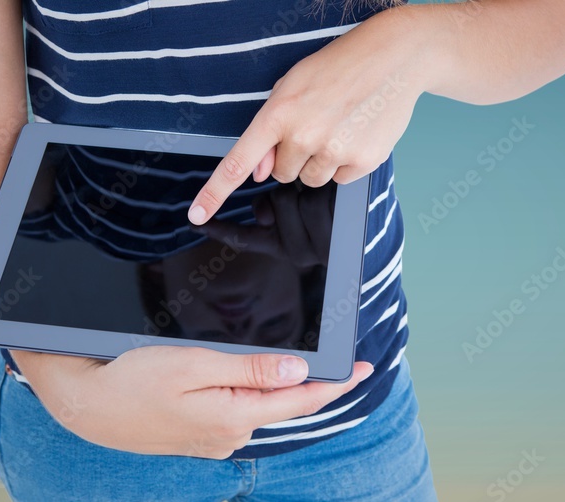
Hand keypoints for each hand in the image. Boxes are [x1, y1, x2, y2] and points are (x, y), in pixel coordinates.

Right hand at [11, 347, 372, 458]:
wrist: (85, 405)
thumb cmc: (133, 379)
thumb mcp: (195, 365)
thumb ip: (251, 370)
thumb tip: (300, 372)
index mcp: (233, 418)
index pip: (300, 400)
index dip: (336, 383)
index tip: (364, 367)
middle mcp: (230, 436)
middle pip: (285, 404)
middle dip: (312, 382)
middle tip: (340, 357)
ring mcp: (215, 440)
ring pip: (261, 406)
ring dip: (280, 387)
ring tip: (298, 362)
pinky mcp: (201, 436)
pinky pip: (240, 412)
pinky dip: (254, 394)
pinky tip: (251, 378)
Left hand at [187, 13, 427, 224]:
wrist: (392, 58)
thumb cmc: (337, 69)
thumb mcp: (292, 87)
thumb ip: (271, 132)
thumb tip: (260, 173)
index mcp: (278, 113)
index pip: (238, 161)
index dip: (214, 192)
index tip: (195, 215)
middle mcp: (303, 135)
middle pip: (282, 174)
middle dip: (293, 157)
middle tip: (315, 125)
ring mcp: (334, 150)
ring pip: (311, 180)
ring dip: (319, 162)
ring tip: (337, 128)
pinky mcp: (363, 161)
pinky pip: (340, 180)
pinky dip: (345, 164)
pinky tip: (355, 135)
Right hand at [194, 181, 334, 268]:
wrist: (368, 226)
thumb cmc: (330, 209)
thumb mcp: (298, 207)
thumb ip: (271, 204)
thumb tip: (259, 208)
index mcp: (281, 246)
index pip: (244, 237)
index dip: (219, 228)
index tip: (196, 221)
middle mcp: (296, 254)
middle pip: (275, 200)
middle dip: (291, 186)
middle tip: (309, 191)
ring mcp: (316, 249)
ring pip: (297, 198)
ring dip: (312, 185)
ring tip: (327, 195)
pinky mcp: (335, 238)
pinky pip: (317, 201)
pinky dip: (325, 189)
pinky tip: (336, 197)